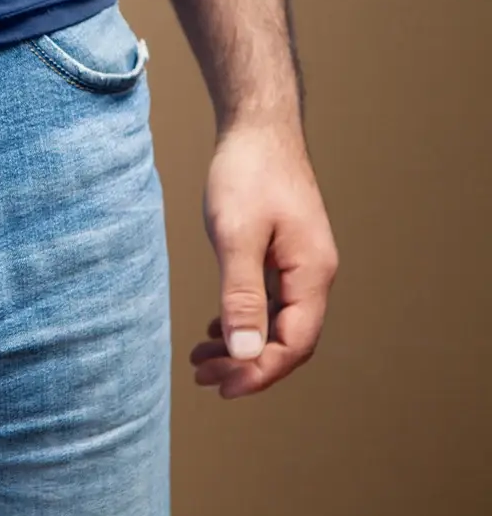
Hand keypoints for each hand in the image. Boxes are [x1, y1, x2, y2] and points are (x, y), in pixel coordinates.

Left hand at [191, 124, 338, 397]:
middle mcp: (314, 274)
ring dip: (243, 346)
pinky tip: (217, 329)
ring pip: (279, 323)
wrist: (258, 128)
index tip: (221, 387)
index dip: (259, 373)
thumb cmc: (248, 173)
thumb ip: (241, 295)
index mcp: (311, 273)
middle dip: (248, 365)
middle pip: (289, 340)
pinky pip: (272, 303)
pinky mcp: (284, 253)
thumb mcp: (237, 236)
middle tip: (203, 377)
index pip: (294, 344)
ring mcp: (301, 264)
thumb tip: (245, 352)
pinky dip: (245, 321)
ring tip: (201, 359)